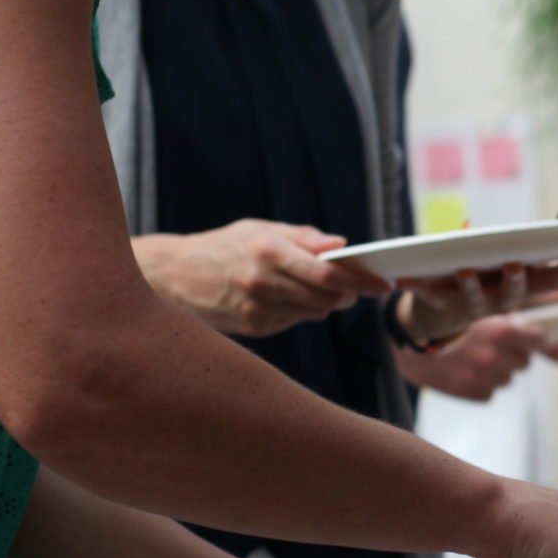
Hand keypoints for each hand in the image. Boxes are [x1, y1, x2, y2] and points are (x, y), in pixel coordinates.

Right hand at [138, 220, 382, 338]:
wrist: (174, 275)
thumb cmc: (224, 246)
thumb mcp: (260, 229)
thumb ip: (303, 237)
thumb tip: (341, 244)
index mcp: (269, 252)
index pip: (328, 272)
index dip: (362, 281)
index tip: (384, 285)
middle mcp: (264, 283)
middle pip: (328, 298)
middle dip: (348, 293)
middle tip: (354, 286)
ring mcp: (258, 310)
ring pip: (315, 313)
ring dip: (324, 302)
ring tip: (313, 287)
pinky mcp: (254, 328)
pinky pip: (294, 322)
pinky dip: (299, 311)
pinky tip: (283, 299)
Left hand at [394, 256, 557, 344]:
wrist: (443, 311)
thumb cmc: (489, 272)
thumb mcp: (515, 251)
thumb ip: (543, 232)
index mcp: (522, 284)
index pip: (553, 280)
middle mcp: (502, 299)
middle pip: (515, 293)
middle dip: (516, 281)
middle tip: (515, 264)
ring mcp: (473, 306)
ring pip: (475, 299)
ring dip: (472, 286)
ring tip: (465, 271)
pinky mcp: (443, 305)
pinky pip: (431, 298)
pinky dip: (419, 288)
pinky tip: (404, 279)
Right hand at [415, 317, 544, 401]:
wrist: (412, 343)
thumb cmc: (448, 322)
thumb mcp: (479, 311)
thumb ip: (508, 322)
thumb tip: (535, 332)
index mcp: (501, 332)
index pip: (539, 341)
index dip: (534, 339)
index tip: (530, 339)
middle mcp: (494, 357)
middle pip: (525, 362)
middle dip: (515, 355)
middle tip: (497, 347)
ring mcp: (482, 377)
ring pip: (507, 378)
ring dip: (498, 370)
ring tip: (477, 358)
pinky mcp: (470, 392)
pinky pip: (490, 392)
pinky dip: (482, 384)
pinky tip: (468, 371)